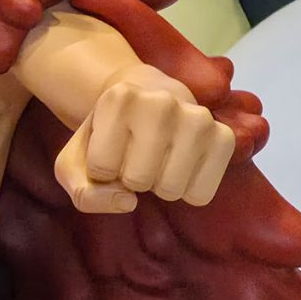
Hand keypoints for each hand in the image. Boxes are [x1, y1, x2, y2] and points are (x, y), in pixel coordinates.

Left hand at [53, 65, 233, 214]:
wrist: (149, 100)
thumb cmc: (108, 137)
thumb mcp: (76, 162)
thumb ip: (84, 193)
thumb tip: (128, 202)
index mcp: (119, 98)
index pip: (100, 169)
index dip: (100, 169)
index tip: (108, 146)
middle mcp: (161, 101)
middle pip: (137, 180)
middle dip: (131, 177)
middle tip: (136, 154)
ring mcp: (198, 117)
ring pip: (171, 190)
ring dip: (159, 185)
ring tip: (158, 157)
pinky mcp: (224, 137)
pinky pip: (200, 195)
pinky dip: (187, 191)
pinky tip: (181, 164)